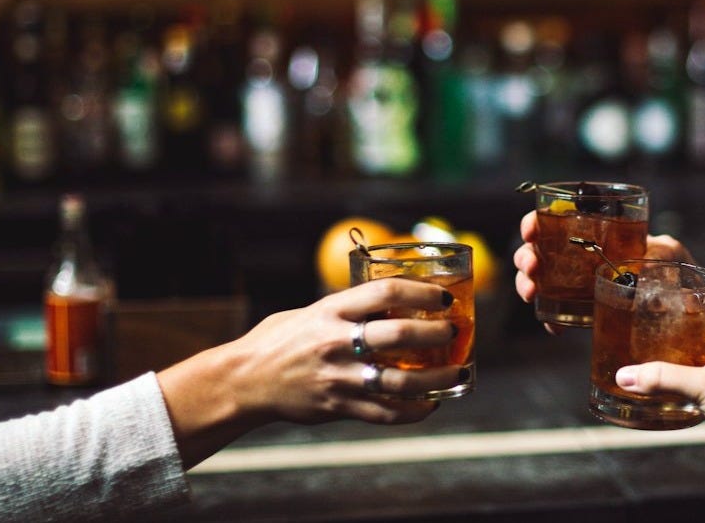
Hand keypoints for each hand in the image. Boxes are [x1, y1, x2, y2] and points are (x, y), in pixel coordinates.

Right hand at [158, 280, 460, 467]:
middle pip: (399, 336)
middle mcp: (337, 342)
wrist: (244, 380)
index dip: (421, 293)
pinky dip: (414, 410)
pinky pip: (385, 412)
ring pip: (400, 381)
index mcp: (331, 311)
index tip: (443, 296)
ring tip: (460, 372)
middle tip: (456, 331)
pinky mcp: (338, 406)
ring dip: (437, 377)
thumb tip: (392, 300)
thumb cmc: (281, 339)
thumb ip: (348, 308)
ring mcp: (338, 378)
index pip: (385, 293)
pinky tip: (432, 403)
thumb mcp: (312, 311)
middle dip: (436, 334)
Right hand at [512, 210, 696, 332]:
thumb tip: (646, 262)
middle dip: (526, 256)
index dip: (535, 222)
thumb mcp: (668, 250)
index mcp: (594, 232)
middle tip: (532, 266)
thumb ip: (659, 250)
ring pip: (539, 279)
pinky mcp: (583, 310)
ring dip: (527, 283)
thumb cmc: (676, 266)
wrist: (686, 300)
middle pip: (538, 250)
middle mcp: (579, 256)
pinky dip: (550, 319)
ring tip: (531, 292)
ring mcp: (578, 283)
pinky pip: (558, 313)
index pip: (555, 221)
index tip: (531, 231)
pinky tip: (554, 327)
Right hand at [614, 291, 704, 480]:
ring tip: (656, 353)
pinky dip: (685, 385)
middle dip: (689, 326)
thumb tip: (626, 375)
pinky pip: (703, 387)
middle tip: (660, 324)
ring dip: (685, 356)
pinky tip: (665, 390)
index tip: (683, 296)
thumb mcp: (703, 385)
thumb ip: (662, 378)